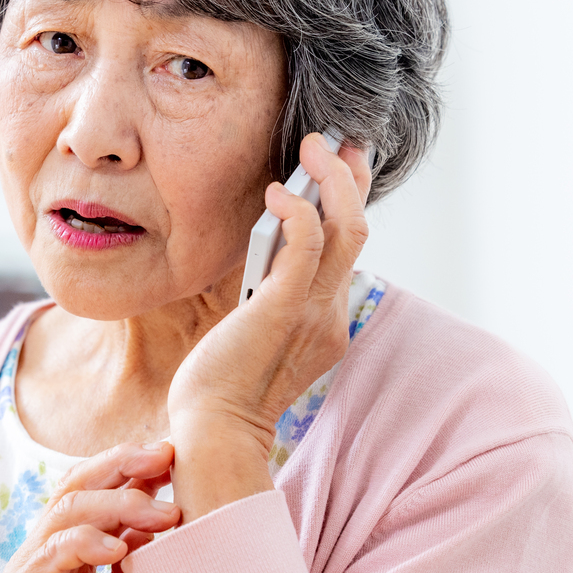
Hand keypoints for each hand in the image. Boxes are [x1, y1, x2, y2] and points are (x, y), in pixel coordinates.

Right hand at [0, 442, 179, 572]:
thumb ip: (136, 571)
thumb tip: (169, 530)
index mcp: (68, 549)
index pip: (95, 489)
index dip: (132, 468)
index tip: (176, 456)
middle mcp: (45, 550)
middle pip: (78, 485)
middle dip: (124, 464)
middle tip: (168, 456)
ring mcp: (29, 569)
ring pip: (68, 511)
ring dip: (119, 504)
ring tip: (163, 511)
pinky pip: (53, 556)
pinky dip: (86, 543)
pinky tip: (120, 547)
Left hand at [165, 133, 372, 519]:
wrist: (215, 432)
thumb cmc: (222, 385)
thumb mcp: (255, 329)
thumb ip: (271, 292)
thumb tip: (270, 249)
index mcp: (326, 319)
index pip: (346, 251)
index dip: (348, 204)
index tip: (340, 167)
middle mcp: (330, 312)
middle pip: (357, 231)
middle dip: (352, 180)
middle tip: (338, 141)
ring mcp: (314, 311)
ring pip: (346, 229)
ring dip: (334, 179)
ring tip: (313, 146)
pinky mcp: (285, 308)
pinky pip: (307, 245)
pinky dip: (298, 209)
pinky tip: (277, 191)